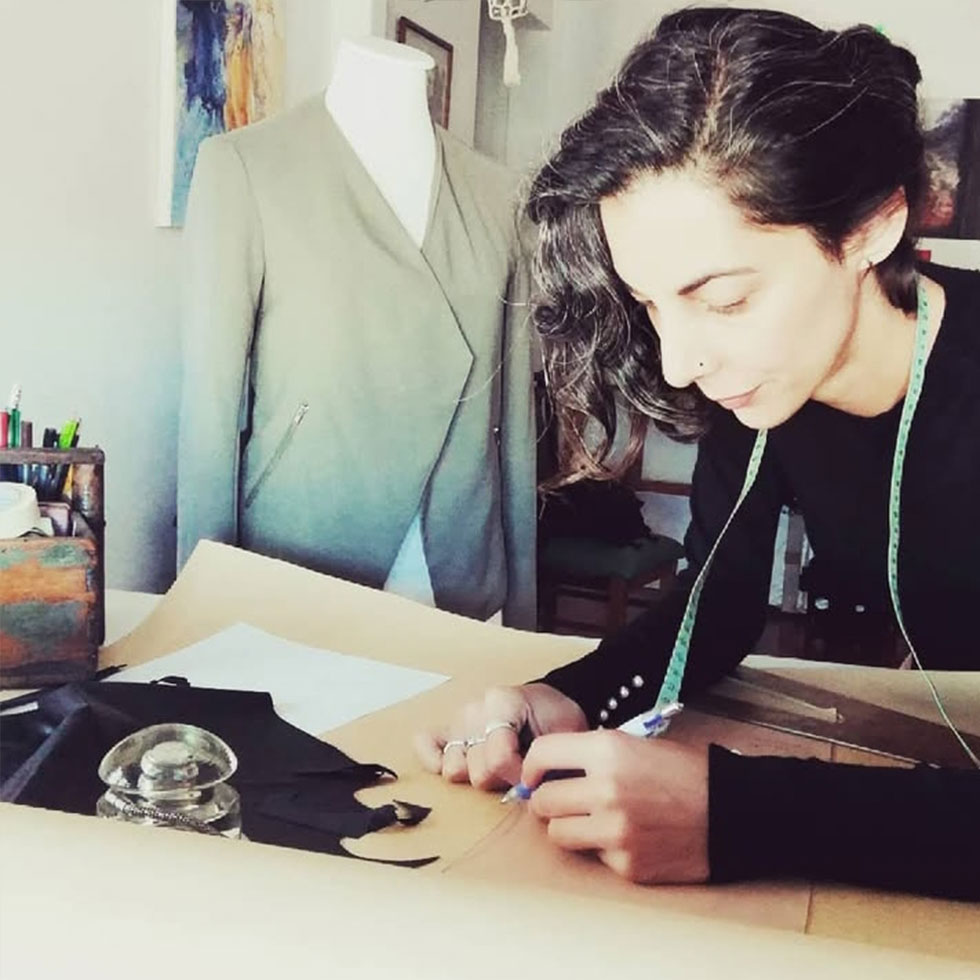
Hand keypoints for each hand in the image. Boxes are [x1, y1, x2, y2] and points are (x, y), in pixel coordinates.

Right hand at [414, 683, 586, 789]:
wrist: (549, 706)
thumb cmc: (556, 719)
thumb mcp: (565, 733)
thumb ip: (549, 759)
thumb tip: (526, 790)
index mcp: (502, 702)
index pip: (498, 758)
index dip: (518, 775)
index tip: (533, 774)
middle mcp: (475, 709)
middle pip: (477, 769)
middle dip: (501, 779)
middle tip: (519, 769)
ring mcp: (459, 719)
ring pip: (454, 769)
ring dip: (478, 774)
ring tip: (498, 765)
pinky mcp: (448, 730)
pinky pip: (425, 745)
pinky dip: (434, 759)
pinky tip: (458, 766)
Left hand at [522, 731, 708, 883]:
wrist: (731, 810)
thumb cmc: (683, 772)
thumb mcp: (635, 744)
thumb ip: (591, 755)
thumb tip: (549, 771)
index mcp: (606, 751)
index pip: (541, 754)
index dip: (531, 766)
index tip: (533, 776)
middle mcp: (605, 790)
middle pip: (542, 801)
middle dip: (548, 801)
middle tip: (564, 801)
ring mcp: (614, 831)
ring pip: (558, 834)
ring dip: (568, 827)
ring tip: (591, 820)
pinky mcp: (626, 864)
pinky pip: (593, 856)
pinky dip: (603, 848)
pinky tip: (628, 836)